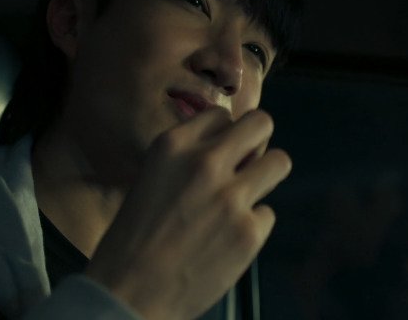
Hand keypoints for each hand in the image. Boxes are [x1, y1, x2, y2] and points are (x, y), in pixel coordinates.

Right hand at [85, 108, 290, 319]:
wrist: (127, 294)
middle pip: (262, 123)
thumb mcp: (150, 178)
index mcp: (173, 146)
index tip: (219, 153)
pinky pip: (267, 213)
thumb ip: (186, 158)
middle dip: (258, 142)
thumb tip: (229, 149)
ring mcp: (231, 198)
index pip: (222, 114)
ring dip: (266, 176)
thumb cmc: (132, 240)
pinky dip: (251, 226)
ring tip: (244, 197)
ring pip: (280, 162)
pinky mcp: (249, 232)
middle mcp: (205, 163)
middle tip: (248, 163)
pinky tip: (227, 240)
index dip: (224, 134)